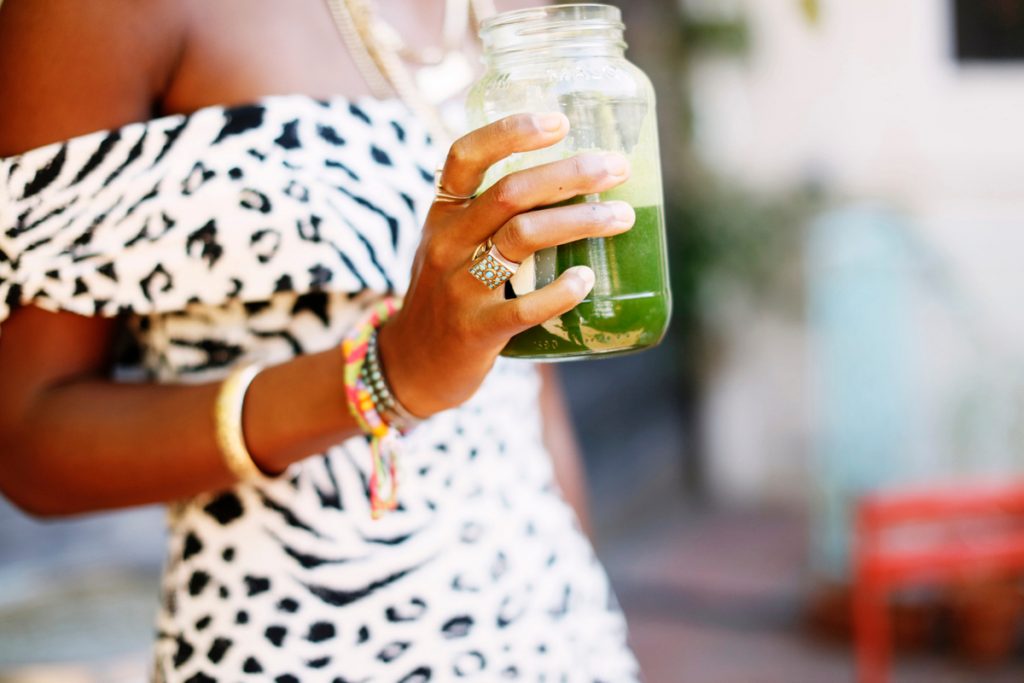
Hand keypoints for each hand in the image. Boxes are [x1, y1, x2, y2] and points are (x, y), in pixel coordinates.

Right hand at [378, 113, 634, 417]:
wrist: (409, 366)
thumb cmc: (446, 297)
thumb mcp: (451, 246)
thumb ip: (491, 216)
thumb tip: (576, 184)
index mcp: (442, 215)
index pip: (465, 156)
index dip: (511, 131)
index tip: (560, 119)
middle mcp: (447, 243)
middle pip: (510, 192)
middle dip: (569, 173)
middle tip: (616, 167)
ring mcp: (460, 287)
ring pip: (523, 238)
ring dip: (580, 221)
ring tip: (622, 216)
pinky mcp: (477, 330)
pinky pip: (524, 306)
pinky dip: (561, 291)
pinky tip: (586, 279)